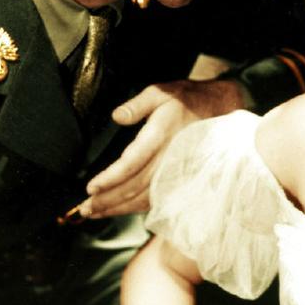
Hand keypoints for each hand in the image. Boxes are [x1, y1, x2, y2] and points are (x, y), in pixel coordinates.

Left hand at [81, 78, 244, 217]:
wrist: (220, 111)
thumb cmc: (186, 100)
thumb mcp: (161, 92)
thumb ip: (137, 104)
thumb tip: (117, 116)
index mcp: (162, 135)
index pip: (133, 163)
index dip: (112, 178)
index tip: (91, 187)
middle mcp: (169, 158)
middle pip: (135, 186)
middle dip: (108, 199)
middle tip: (84, 208)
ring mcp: (176, 171)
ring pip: (144, 197)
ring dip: (118, 208)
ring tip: (94, 213)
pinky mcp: (178, 179)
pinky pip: (156, 199)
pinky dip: (134, 208)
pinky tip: (117, 210)